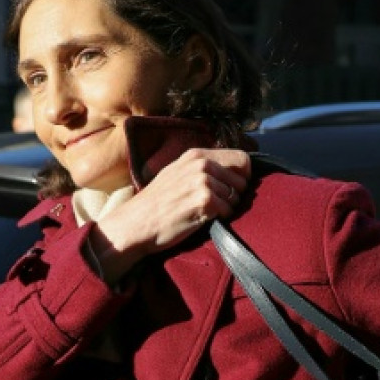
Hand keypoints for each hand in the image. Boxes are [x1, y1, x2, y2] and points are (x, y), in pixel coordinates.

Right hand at [91, 148, 249, 282]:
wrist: (136, 224)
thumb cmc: (156, 204)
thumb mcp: (176, 173)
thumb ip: (201, 168)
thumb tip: (232, 170)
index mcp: (196, 155)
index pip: (241, 158)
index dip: (243, 176)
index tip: (233, 188)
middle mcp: (202, 164)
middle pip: (243, 179)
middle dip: (235, 194)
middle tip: (216, 205)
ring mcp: (203, 181)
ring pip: (236, 197)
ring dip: (226, 208)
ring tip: (204, 213)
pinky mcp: (205, 201)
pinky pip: (228, 211)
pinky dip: (220, 219)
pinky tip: (201, 220)